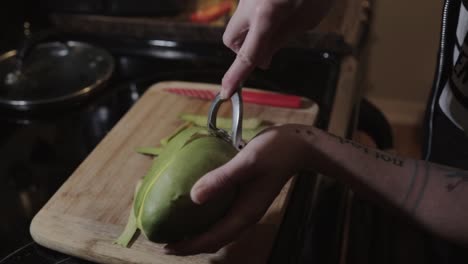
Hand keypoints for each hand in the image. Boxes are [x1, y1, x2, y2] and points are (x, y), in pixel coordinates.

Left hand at [164, 125, 308, 254]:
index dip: (189, 245)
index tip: (166, 246)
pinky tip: (193, 206)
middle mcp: (245, 215)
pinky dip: (205, 219)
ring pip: (218, 230)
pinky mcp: (244, 198)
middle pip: (214, 240)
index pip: (213, 239)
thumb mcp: (247, 162)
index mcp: (245, 213)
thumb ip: (222, 178)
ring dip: (197, 233)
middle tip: (164, 241)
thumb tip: (193, 196)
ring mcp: (245, 208)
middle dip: (190, 244)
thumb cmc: (275, 152)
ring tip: (175, 228)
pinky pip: (221, 216)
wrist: (298, 145)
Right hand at [221, 0, 333, 97]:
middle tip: (266, 50)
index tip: (226, 92)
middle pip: (231, 39)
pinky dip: (258, 17)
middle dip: (243, 50)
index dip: (236, 76)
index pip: (246, 55)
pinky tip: (278, 9)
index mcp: (265, 16)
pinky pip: (248, 10)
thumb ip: (280, 41)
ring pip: (238, 23)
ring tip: (278, 24)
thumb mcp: (305, 21)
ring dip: (251, 32)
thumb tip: (263, 59)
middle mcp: (248, 4)